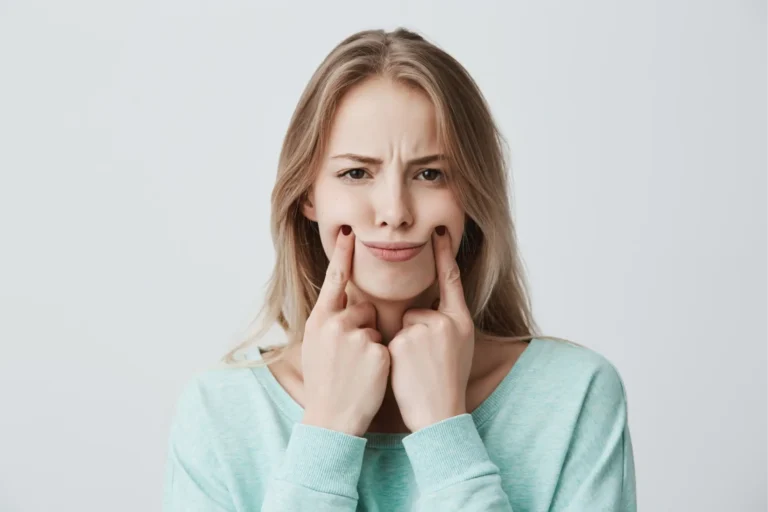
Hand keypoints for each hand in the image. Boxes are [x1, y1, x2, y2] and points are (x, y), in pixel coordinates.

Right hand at [300, 225, 390, 436]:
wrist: (331, 419)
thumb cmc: (324, 383)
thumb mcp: (315, 347)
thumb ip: (327, 321)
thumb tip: (340, 302)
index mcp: (319, 320)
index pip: (333, 281)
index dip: (341, 255)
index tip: (348, 232)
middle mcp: (335, 323)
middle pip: (363, 308)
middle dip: (363, 326)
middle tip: (350, 356)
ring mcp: (355, 337)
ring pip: (375, 327)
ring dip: (372, 344)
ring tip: (357, 369)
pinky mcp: (376, 351)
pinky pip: (386, 345)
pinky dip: (382, 360)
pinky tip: (369, 376)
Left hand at [387, 226, 474, 432]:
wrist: (440, 415)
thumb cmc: (446, 384)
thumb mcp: (459, 348)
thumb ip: (445, 323)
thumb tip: (425, 308)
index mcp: (461, 321)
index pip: (452, 280)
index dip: (445, 254)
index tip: (439, 230)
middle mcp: (446, 321)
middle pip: (417, 311)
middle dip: (415, 333)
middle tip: (427, 363)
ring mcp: (425, 330)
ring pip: (402, 325)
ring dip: (403, 344)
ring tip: (417, 369)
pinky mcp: (403, 342)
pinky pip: (390, 338)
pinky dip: (393, 354)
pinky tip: (407, 372)